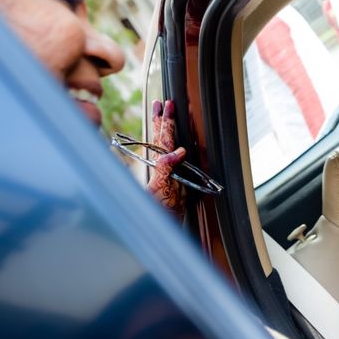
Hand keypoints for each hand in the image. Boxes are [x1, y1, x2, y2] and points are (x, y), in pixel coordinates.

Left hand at [147, 100, 186, 216]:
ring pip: (166, 149)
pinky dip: (176, 152)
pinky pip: (174, 165)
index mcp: (161, 167)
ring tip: (163, 115)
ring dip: (165, 131)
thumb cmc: (158, 216)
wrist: (161, 236)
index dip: (166, 121)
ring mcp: (170, 178)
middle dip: (162, 121)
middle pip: (162, 140)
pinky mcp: (176, 189)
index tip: (167, 105)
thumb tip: (180, 150)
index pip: (163, 138)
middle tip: (161, 103)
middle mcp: (165, 170)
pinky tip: (178, 148)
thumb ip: (165, 169)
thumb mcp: (160, 190)